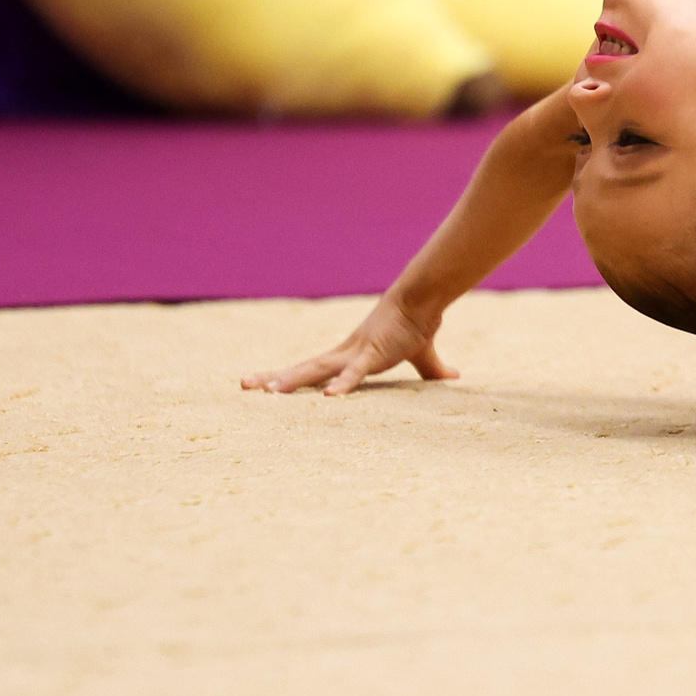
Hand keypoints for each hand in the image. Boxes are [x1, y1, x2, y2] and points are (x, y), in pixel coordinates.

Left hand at [241, 295, 456, 395]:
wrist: (421, 298)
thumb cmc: (416, 322)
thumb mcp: (421, 354)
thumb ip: (431, 369)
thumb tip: (453, 376)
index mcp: (348, 355)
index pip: (312, 368)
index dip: (287, 376)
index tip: (261, 386)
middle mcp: (344, 353)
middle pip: (303, 368)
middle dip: (273, 377)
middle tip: (243, 385)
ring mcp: (355, 353)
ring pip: (317, 369)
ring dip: (293, 379)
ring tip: (268, 392)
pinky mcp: (372, 354)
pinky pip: (354, 373)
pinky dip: (341, 384)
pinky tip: (329, 397)